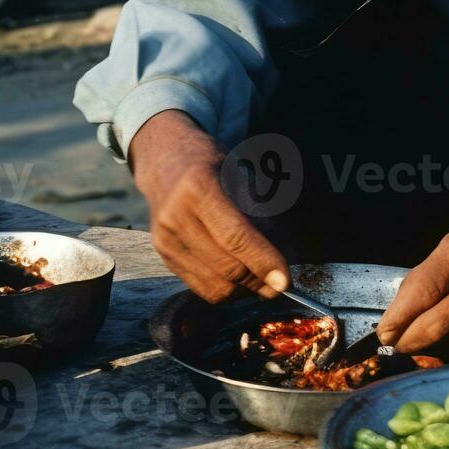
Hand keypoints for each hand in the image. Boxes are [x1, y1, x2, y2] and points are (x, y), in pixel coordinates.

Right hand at [130, 109, 289, 302]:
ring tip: (261, 280)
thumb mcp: (241, 174)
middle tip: (281, 283)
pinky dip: (227, 290)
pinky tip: (240, 279)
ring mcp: (165, 239)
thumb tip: (284, 255)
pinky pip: (202, 288)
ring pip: (215, 285)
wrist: (165, 159)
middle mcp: (175, 216)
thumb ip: (261, 212)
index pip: (235, 237)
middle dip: (259, 281)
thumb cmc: (212, 163)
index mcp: (198, 187)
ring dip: (245, 289)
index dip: (262, 262)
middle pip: (226, 266)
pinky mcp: (163, 256)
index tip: (284, 281)